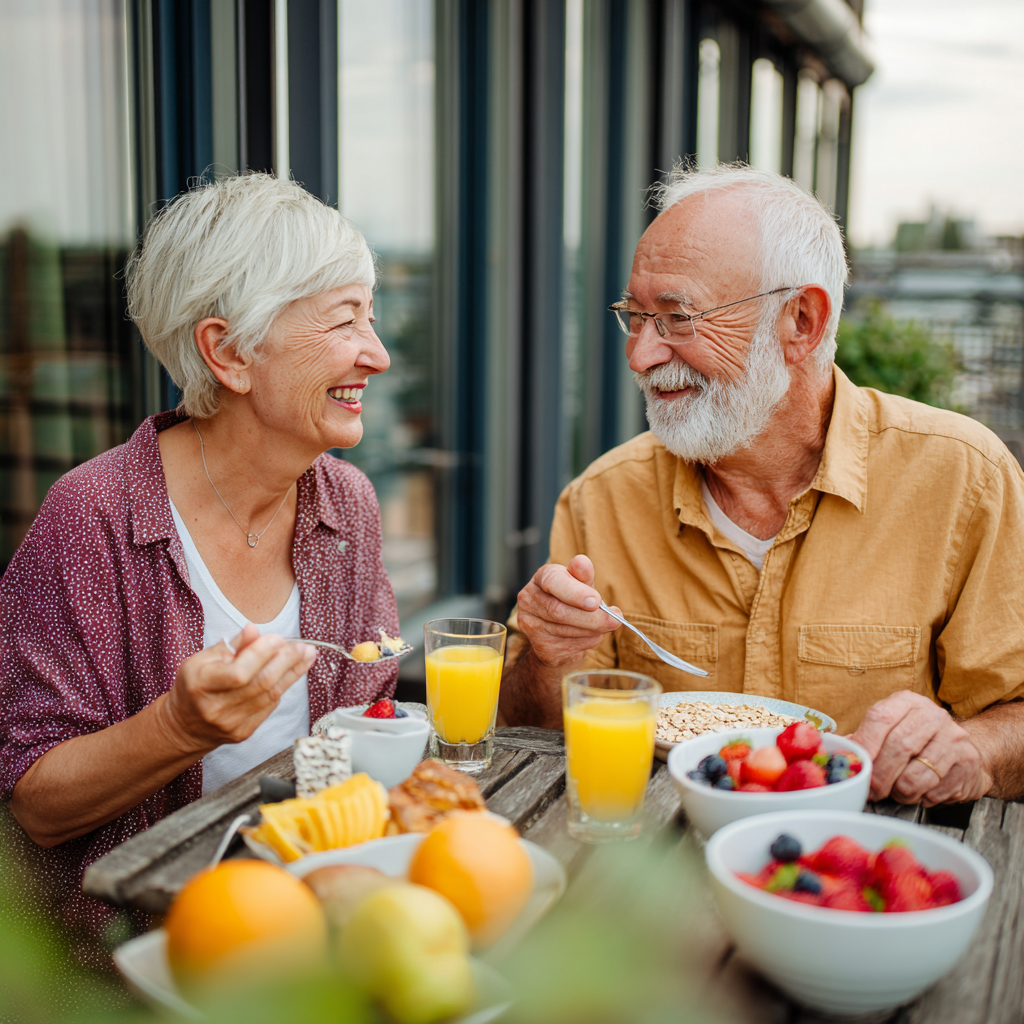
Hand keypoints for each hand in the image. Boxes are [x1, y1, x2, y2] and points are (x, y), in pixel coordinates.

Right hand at [162, 625, 316, 753]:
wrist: (183, 726)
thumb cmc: (194, 685)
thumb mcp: (202, 660)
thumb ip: (231, 646)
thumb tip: (253, 630)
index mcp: (201, 684)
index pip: (239, 672)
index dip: (262, 654)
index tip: (278, 638)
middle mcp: (216, 707)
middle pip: (261, 683)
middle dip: (286, 661)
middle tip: (302, 646)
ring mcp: (231, 723)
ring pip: (270, 694)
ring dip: (292, 672)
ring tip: (307, 654)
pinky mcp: (243, 732)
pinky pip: (270, 706)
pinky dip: (283, 686)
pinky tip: (293, 671)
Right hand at [515, 555, 619, 667]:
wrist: (556, 629)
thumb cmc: (572, 599)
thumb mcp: (580, 584)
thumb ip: (584, 575)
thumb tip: (582, 562)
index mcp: (541, 578)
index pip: (552, 581)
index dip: (575, 592)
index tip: (596, 601)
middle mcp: (529, 600)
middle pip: (560, 611)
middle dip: (592, 618)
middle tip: (615, 620)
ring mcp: (531, 624)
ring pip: (567, 631)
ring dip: (593, 630)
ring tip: (602, 626)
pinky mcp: (540, 646)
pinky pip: (569, 646)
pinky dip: (587, 642)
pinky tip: (589, 635)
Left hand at [849, 690, 991, 805]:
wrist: (962, 751)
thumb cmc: (916, 741)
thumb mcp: (889, 730)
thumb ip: (864, 740)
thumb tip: (837, 753)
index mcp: (906, 702)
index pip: (880, 718)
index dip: (864, 744)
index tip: (856, 765)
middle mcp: (932, 715)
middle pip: (898, 747)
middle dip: (880, 776)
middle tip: (872, 791)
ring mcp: (954, 737)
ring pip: (916, 775)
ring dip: (900, 792)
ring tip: (897, 792)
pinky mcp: (968, 761)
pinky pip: (936, 790)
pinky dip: (922, 799)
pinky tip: (920, 792)